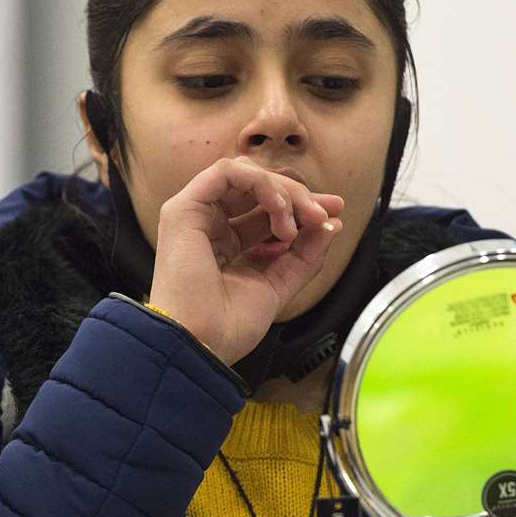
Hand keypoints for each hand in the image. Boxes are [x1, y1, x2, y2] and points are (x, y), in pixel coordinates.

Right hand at [146, 157, 344, 364]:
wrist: (202, 344)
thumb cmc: (227, 326)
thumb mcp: (279, 285)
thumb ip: (304, 255)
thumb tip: (331, 224)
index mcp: (226, 245)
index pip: (266, 211)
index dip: (300, 208)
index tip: (331, 216)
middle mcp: (209, 226)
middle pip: (258, 190)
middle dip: (297, 197)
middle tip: (321, 216)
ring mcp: (195, 215)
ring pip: (245, 175)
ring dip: (281, 192)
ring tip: (295, 224)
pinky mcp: (183, 209)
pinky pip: (227, 172)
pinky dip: (261, 183)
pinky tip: (279, 210)